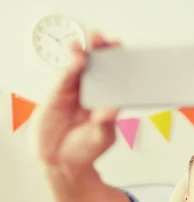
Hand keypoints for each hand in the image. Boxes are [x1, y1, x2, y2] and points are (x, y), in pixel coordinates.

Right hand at [36, 32, 121, 173]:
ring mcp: (75, 90)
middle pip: (98, 64)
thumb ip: (105, 122)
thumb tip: (113, 109)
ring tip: (92, 41)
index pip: (117, 75)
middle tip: (109, 41)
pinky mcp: (58, 94)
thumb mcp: (101, 137)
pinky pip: (65, 76)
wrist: (62, 161)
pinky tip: (77, 57)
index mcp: (109, 98)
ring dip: (85, 51)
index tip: (127, 54)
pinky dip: (71, 66)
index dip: (121, 62)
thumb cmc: (86, 148)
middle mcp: (92, 90)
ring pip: (80, 65)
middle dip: (104, 49)